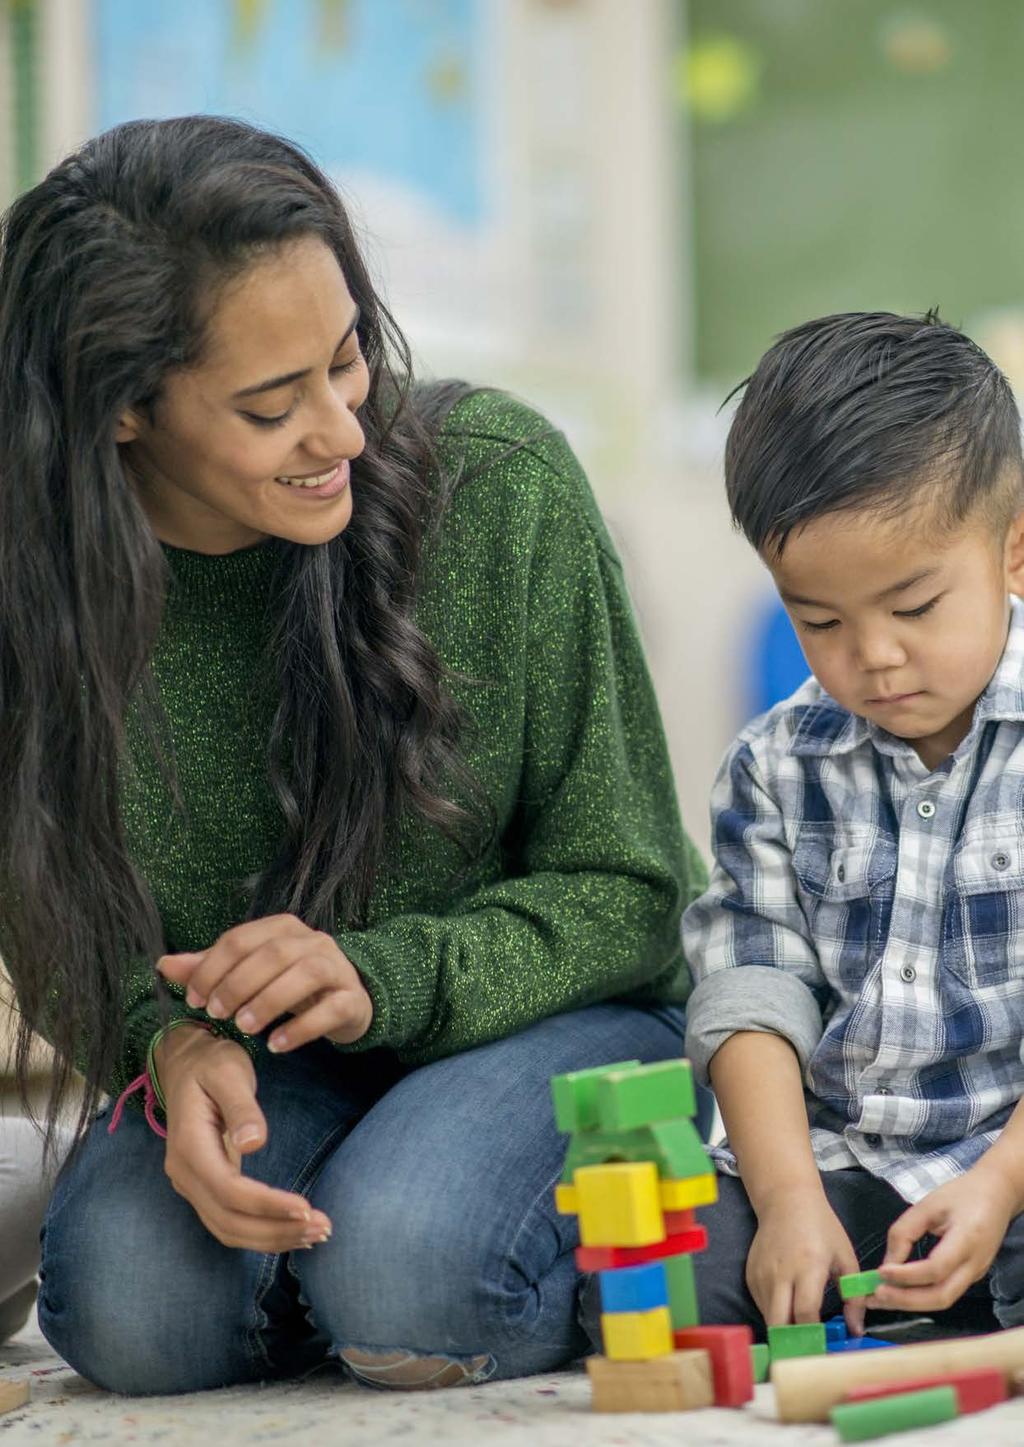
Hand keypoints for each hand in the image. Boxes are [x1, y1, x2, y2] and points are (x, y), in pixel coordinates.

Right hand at [156, 1023, 331, 1250]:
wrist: (185, 1063)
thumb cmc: (211, 1063)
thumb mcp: (229, 1072)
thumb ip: (241, 1107)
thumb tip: (255, 1143)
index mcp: (188, 1146)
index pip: (228, 1191)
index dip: (267, 1206)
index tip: (306, 1208)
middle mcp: (184, 1173)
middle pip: (228, 1221)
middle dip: (276, 1231)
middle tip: (323, 1228)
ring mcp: (191, 1183)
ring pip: (227, 1229)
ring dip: (271, 1238)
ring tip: (316, 1234)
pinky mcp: (203, 1186)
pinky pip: (228, 1221)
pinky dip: (260, 1232)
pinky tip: (292, 1230)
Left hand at [157, 913, 372, 1050]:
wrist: (347, 1000)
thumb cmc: (290, 984)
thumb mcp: (250, 973)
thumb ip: (210, 969)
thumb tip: (163, 965)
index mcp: (283, 928)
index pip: (241, 939)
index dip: (213, 968)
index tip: (195, 999)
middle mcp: (313, 941)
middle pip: (273, 953)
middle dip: (239, 983)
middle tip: (217, 1014)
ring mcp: (337, 968)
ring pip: (306, 973)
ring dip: (269, 1001)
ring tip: (244, 1028)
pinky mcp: (352, 999)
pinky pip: (330, 1009)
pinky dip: (301, 1028)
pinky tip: (276, 1045)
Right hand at [747, 1185, 866, 1334]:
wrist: (786, 1200)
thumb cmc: (821, 1228)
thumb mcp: (846, 1258)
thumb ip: (853, 1297)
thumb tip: (855, 1331)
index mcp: (807, 1267)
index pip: (805, 1313)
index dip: (814, 1336)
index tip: (827, 1348)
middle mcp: (780, 1273)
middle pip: (780, 1323)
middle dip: (795, 1342)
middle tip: (811, 1350)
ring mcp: (762, 1275)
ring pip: (769, 1318)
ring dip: (785, 1329)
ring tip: (803, 1328)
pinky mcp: (750, 1275)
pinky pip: (762, 1306)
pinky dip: (775, 1314)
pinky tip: (789, 1306)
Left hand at [871, 1165, 1016, 1312]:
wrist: (997, 1194)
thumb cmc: (961, 1194)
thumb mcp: (928, 1204)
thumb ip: (904, 1232)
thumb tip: (887, 1264)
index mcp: (967, 1239)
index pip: (936, 1268)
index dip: (907, 1275)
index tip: (881, 1272)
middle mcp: (975, 1264)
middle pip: (941, 1296)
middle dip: (906, 1300)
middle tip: (876, 1296)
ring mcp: (976, 1274)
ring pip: (944, 1300)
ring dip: (910, 1303)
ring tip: (881, 1299)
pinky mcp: (972, 1276)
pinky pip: (946, 1292)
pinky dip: (921, 1296)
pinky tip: (900, 1292)